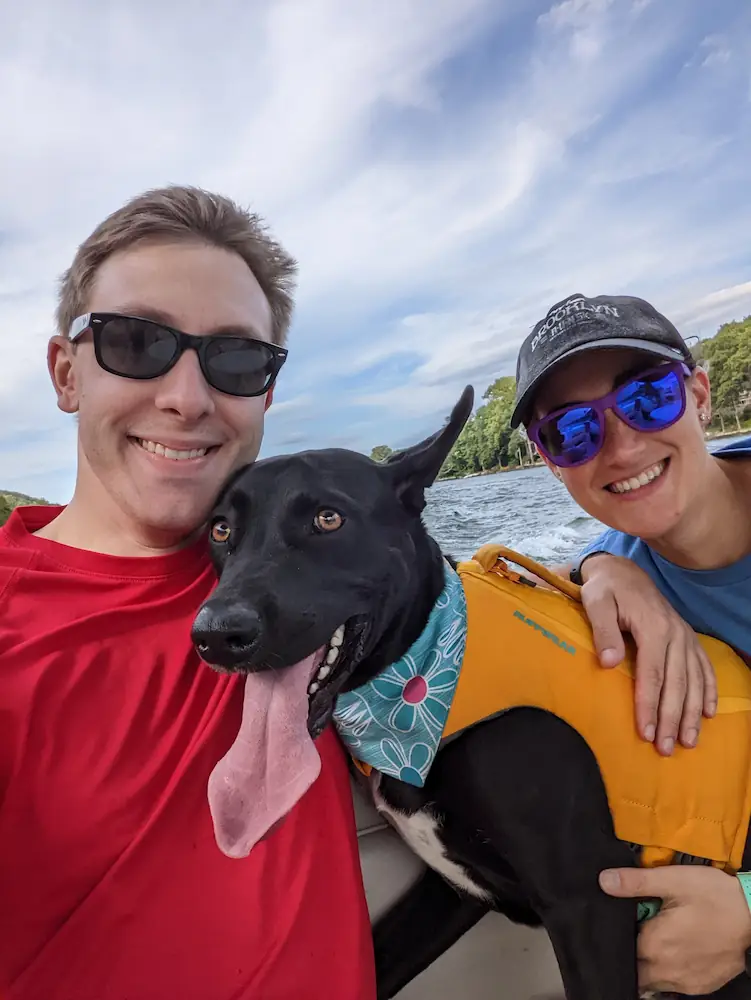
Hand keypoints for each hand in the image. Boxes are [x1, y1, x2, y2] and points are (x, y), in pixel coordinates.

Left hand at [579, 553, 716, 754]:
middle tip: (665, 749)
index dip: (649, 705)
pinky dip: (708, 691)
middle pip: (676, 683)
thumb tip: (609, 662)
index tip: (645, 733)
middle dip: (671, 718)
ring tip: (688, 741)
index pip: (653, 674)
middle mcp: (675, 634)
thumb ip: (603, 631)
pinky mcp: (688, 638)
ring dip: (692, 713)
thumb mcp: (596, 603)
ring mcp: (685, 636)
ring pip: (693, 680)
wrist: (622, 571)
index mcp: (653, 627)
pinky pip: (704, 667)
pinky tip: (708, 714)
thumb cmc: (605, 590)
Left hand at [599, 865, 750, 994]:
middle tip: (638, 930)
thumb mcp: (673, 880)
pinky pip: (672, 986)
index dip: (617, 934)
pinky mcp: (699, 987)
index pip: (619, 947)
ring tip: (656, 940)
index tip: (623, 920)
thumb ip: (636, 882)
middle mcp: (665, 971)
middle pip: (633, 968)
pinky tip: (674, 951)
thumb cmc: (713, 896)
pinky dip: (667, 972)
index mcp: (654, 945)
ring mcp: (684, 983)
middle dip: (630, 952)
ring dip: (647, 965)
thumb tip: (604, 881)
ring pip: (651, 980)